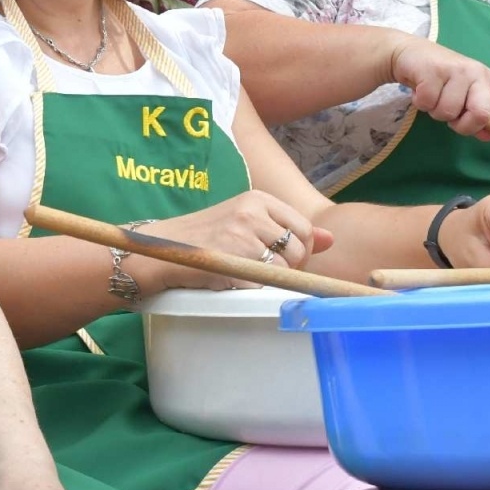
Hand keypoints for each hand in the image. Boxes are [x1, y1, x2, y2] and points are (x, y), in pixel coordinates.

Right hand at [134, 190, 334, 292]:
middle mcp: (252, 211)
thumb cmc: (203, 239)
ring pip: (284, 269)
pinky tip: (232, 281)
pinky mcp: (234, 260)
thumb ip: (286, 229)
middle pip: (299, 251)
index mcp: (257, 199)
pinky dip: (252, 290)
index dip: (299, 252)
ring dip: (270, 280)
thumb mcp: (245, 223)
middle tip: (262, 272)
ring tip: (244, 275)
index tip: (281, 260)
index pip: (304, 228)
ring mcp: (243, 235)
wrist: (159, 249)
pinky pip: (263, 285)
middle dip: (290, 268)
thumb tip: (330, 239)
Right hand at [387, 34, 489, 145]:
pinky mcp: (434, 70)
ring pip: (449, 112)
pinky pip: (428, 103)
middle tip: (451, 117)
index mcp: (487, 82)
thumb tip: (489, 136)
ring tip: (432, 96)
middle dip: (463, 124)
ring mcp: (456, 70)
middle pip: (481, 114)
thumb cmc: (439, 77)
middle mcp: (476, 74)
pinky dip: (420, 103)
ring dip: (435, 111)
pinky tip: (420, 89)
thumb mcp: (461, 96)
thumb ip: (476, 116)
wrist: (409, 52)